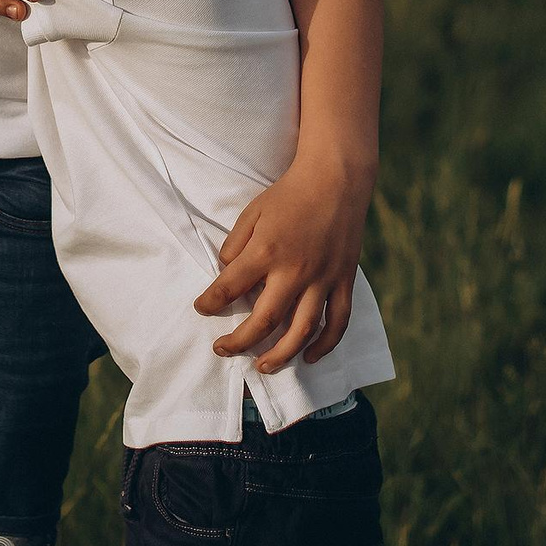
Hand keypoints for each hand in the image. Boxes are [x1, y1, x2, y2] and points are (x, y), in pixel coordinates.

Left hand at [194, 153, 372, 372]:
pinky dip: (325, 344)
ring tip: (262, 367)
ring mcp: (323, 278)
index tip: (201, 309)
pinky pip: (338, 321)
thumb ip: (235, 244)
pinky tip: (309, 357)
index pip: (229, 288)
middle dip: (239, 342)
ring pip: (302, 330)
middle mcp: (295, 271)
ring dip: (281, 355)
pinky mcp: (344, 281)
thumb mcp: (252, 211)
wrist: (336, 179)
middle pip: (264, 321)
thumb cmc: (289, 194)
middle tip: (222, 350)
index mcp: (267, 251)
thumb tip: (226, 272)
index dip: (210, 303)